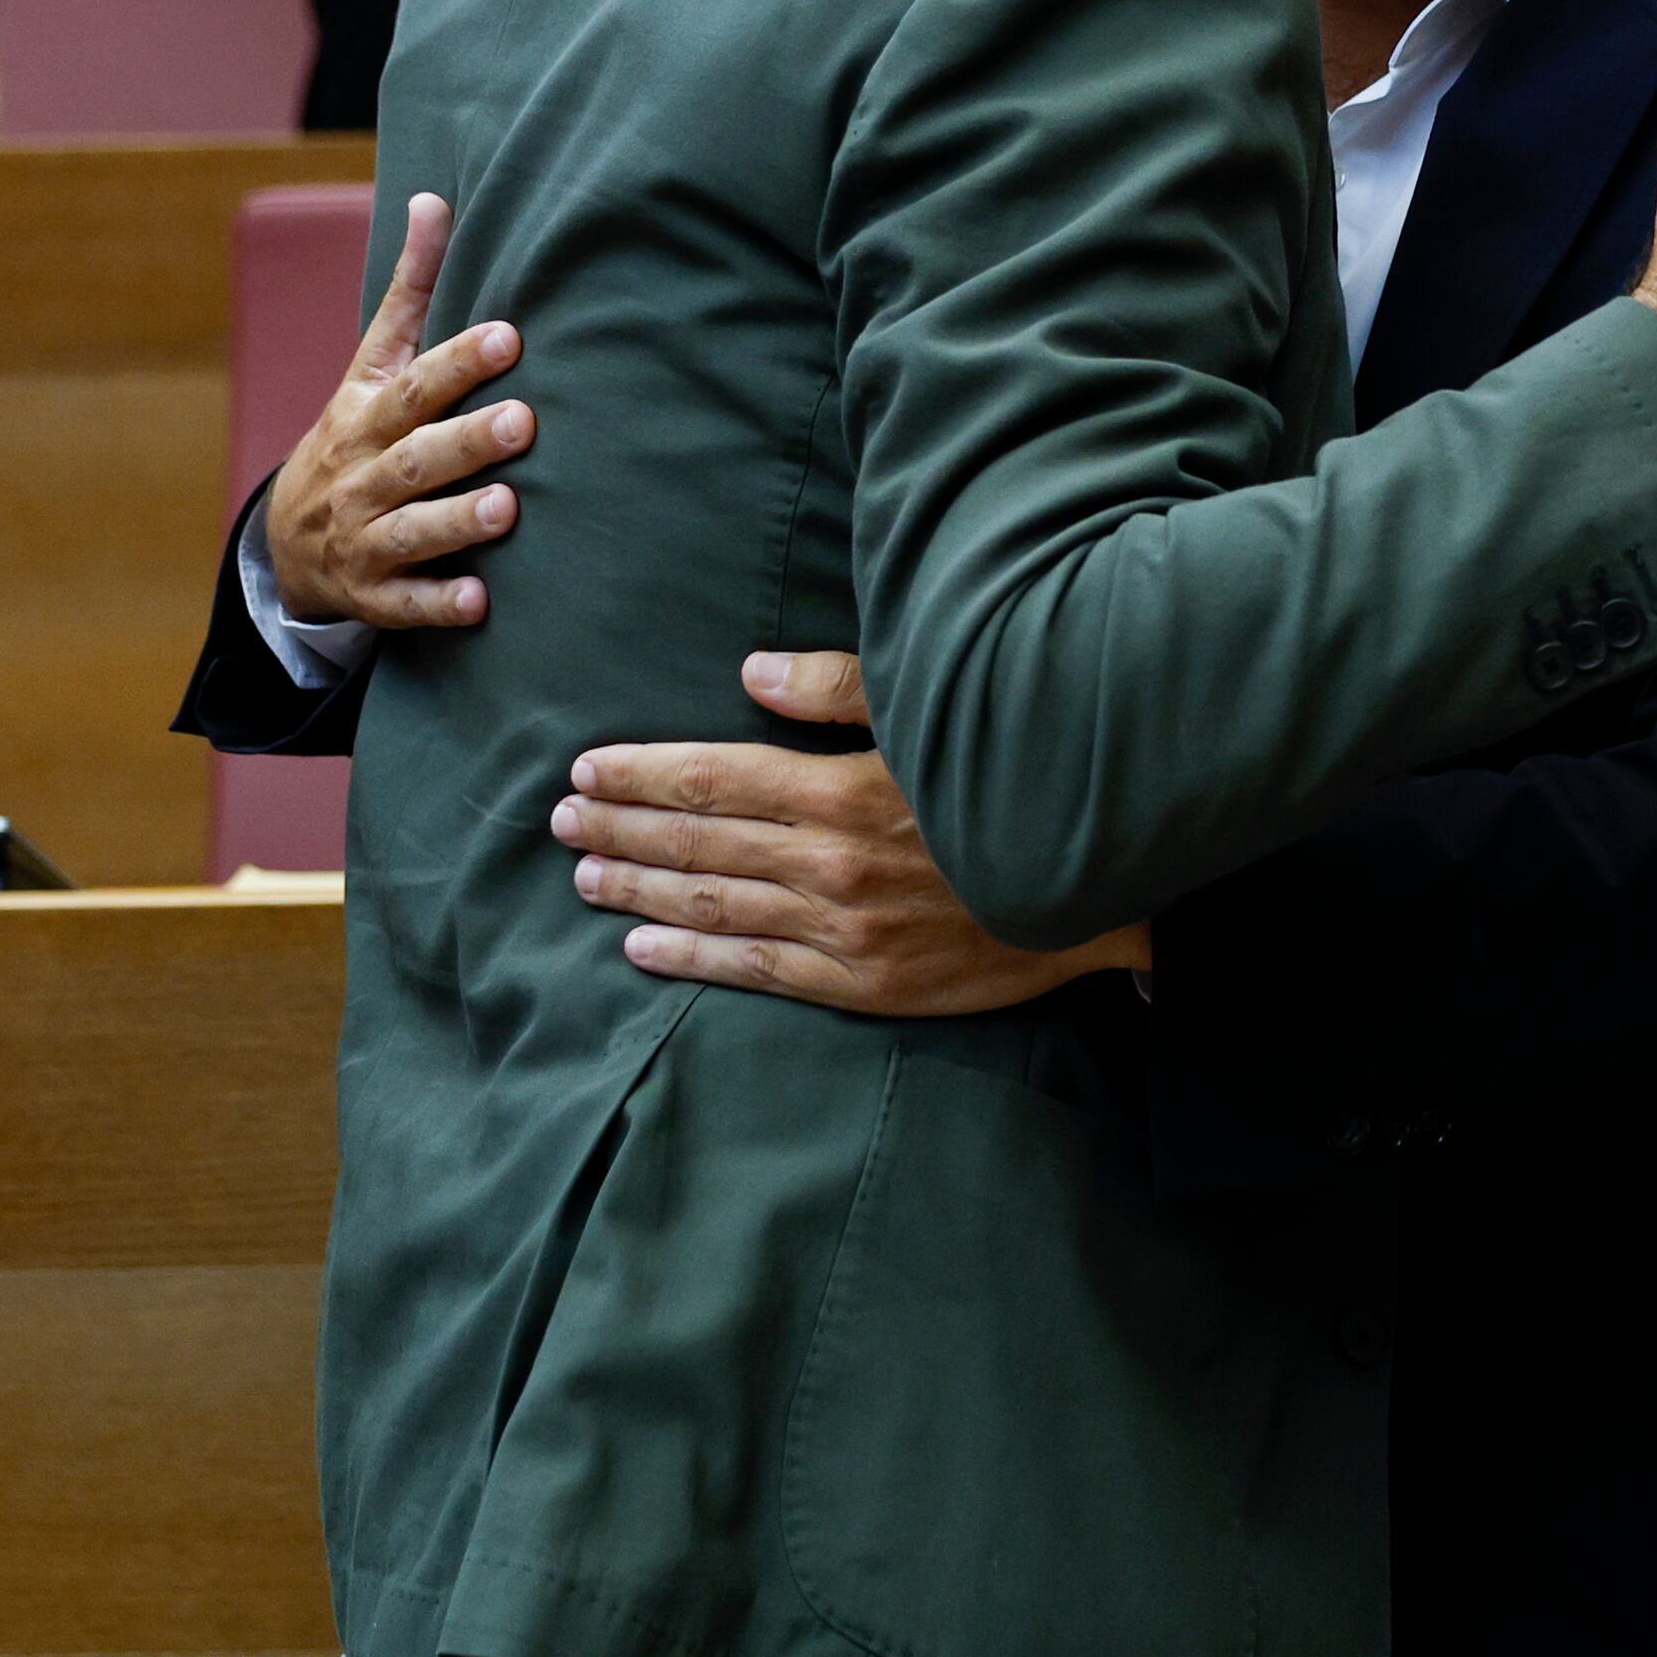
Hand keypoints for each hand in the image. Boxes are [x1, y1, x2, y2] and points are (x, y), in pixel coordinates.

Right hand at [261, 192, 532, 629]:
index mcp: (367, 414)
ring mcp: (365, 538)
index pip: (415, 383)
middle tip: (525, 421)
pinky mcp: (375, 595)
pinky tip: (480, 602)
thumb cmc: (356, 435)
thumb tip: (434, 198)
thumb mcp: (370, 365)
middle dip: (466, 440)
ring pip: (410, 530)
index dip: (459, 360)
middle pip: (414, 456)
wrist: (287, 542)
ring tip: (507, 508)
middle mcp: (363, 474)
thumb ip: (410, 290)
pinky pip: (405, 604)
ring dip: (456, 521)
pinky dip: (438, 603)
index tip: (509, 335)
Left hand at [558, 650, 1152, 1008]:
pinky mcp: (859, 983)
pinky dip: (690, 960)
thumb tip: (746, 674)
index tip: (584, 769)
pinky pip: (754, 971)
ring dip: (638, 892)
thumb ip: (838, 689)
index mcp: (841, 789)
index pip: (712, 779)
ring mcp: (840, 931)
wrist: (1097, 896)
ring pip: (712, 908)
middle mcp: (828, 864)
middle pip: (697, 845)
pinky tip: (640, 951)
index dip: (641, 775)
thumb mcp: (935, 714)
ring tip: (584, 876)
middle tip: (559, 822)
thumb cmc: (1012, 784)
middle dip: (620, 831)